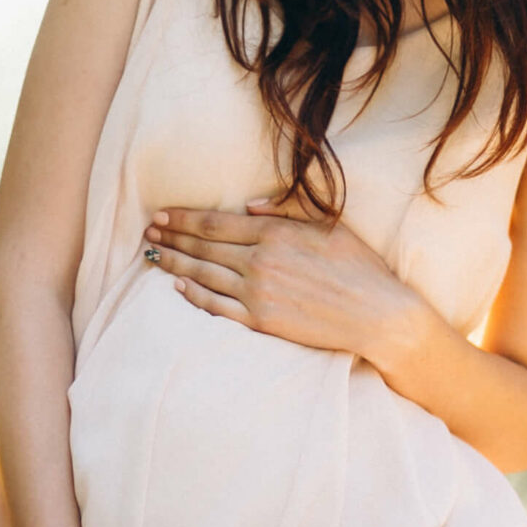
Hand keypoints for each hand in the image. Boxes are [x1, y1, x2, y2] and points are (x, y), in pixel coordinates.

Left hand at [145, 197, 427, 360]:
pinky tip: (179, 288)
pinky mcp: (262, 320)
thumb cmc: (359, 266)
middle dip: (170, 238)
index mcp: (274, 232)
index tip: (162, 215)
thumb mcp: (328, 224)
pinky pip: (217, 307)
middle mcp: (260, 260)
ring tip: (153, 256)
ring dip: (174, 264)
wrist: (378, 314)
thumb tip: (248, 205)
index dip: (182, 219)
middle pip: (202, 248)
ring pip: (203, 275)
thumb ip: (286, 210)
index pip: (214, 223)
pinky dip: (194, 296)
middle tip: (147, 232)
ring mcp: (258, 292)